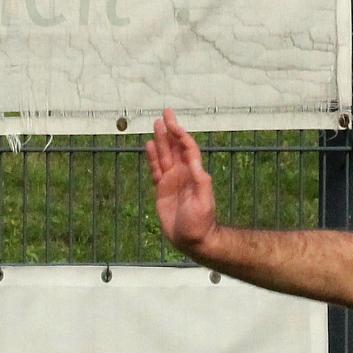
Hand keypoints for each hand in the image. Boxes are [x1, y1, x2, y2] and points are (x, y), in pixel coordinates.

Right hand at [145, 109, 216, 255]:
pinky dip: (152, 158)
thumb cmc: (200, 223)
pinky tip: (149, 146)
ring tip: (156, 124)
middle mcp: (183, 174)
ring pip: (164, 155)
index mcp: (194, 174)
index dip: (180, 134)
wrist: (192, 240)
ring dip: (160, 140)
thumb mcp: (204, 202)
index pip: (187, 149)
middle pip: (175, 147)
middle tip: (165, 113)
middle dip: (170, 131)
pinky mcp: (162, 190)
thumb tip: (196, 163)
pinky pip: (156, 169)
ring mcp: (172, 181)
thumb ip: (200, 182)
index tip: (172, 121)